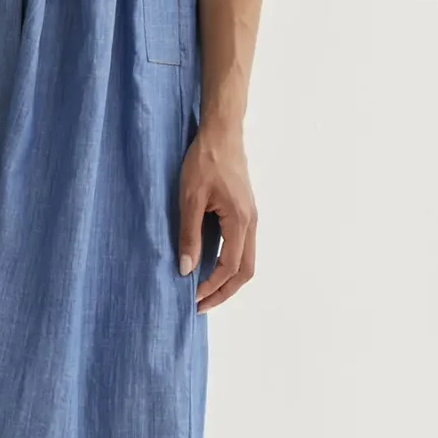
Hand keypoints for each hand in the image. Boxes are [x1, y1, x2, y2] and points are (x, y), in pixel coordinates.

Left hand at [177, 122, 255, 309]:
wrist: (221, 133)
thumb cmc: (205, 161)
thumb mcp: (190, 198)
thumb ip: (189, 235)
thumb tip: (186, 269)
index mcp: (240, 221)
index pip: (229, 267)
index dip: (211, 287)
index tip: (191, 298)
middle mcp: (251, 223)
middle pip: (245, 271)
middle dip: (224, 292)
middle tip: (200, 305)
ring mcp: (250, 217)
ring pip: (246, 260)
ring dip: (228, 280)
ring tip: (205, 291)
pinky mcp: (245, 211)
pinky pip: (242, 247)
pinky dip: (229, 264)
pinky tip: (210, 265)